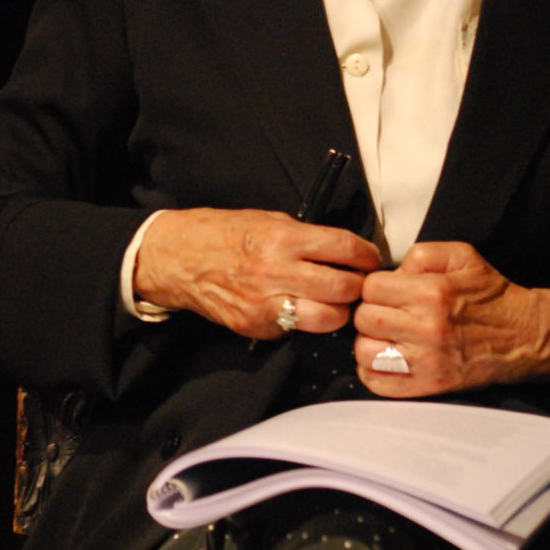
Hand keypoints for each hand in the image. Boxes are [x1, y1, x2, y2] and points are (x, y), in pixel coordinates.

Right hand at [135, 207, 382, 339]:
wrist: (178, 259)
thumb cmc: (224, 233)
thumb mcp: (268, 220)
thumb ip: (306, 236)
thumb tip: (343, 250)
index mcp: (283, 238)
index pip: (345, 249)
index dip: (367, 255)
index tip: (371, 258)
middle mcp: (277, 272)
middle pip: (343, 288)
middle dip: (360, 287)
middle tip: (362, 283)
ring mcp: (266, 304)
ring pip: (327, 318)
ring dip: (340, 311)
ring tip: (338, 301)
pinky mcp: (257, 326)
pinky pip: (297, 329)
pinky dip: (307, 320)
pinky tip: (304, 308)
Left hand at [352, 241, 549, 396]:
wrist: (525, 336)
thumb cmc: (491, 295)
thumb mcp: (463, 256)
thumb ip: (422, 254)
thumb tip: (392, 272)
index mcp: (432, 292)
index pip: (372, 288)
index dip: (376, 287)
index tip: (388, 291)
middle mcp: (426, 327)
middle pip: (365, 319)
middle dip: (371, 312)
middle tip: (388, 313)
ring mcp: (427, 360)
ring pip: (365, 351)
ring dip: (370, 342)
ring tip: (386, 336)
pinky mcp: (429, 386)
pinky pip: (379, 383)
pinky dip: (373, 372)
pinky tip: (386, 359)